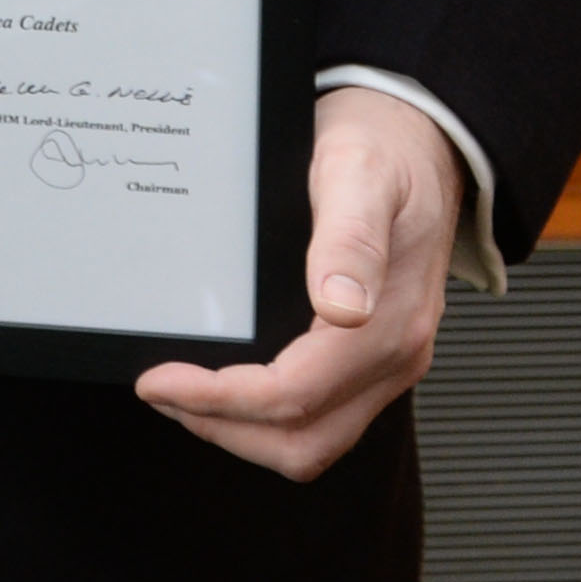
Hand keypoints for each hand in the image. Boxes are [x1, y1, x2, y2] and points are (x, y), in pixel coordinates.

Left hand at [135, 87, 461, 480]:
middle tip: (161, 391)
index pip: (295, 395)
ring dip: (242, 429)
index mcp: (390, 322)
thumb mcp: (359, 172)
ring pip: (314, 439)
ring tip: (182, 393)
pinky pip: (322, 414)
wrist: (422, 139)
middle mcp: (395, 354)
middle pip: (304, 442)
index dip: (219, 399)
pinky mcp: (371, 356)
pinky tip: (223, 380)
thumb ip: (350, 238)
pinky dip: (266, 415)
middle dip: (223, 427)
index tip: (158, 381)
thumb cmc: (386, 150)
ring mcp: (386, 361)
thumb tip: (340, 307)